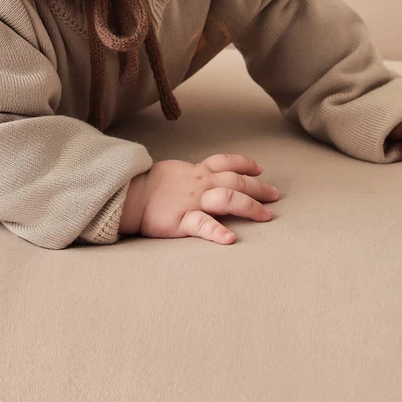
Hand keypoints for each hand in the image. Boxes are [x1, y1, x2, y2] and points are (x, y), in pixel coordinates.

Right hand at [134, 155, 278, 243]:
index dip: (245, 164)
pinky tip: (230, 239)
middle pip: (236, 181)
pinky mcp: (182, 220)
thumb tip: (206, 177)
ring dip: (250, 206)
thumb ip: (192, 176)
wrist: (127, 196)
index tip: (259, 168)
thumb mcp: (174, 173)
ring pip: (227, 198)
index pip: (225, 162)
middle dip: (259, 188)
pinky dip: (217, 232)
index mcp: (196, 172)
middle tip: (275, 195)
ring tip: (266, 216)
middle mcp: (199, 184)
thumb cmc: (149, 187)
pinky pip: (203, 225)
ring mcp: (192, 201)